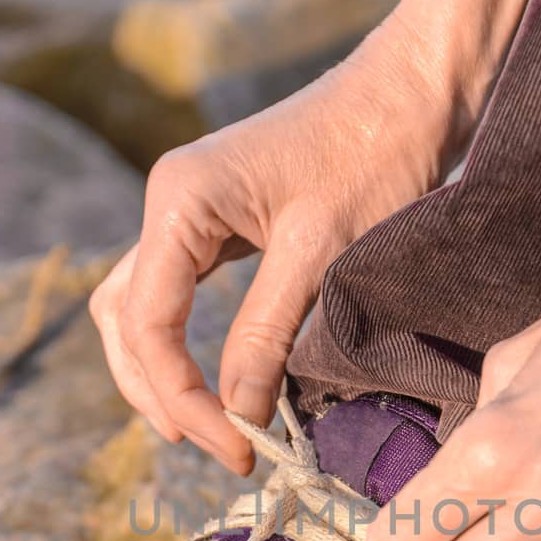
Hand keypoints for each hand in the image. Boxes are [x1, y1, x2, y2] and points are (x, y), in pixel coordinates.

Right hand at [91, 0, 535, 473]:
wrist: (413, 91)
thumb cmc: (375, 155)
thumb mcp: (322, 255)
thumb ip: (267, 336)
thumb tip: (238, 416)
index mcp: (180, 201)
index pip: (149, 324)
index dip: (183, 398)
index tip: (234, 448)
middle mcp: (169, 203)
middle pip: (126, 321)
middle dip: (163, 393)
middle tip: (222, 449)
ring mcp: (189, 212)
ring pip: (141, 310)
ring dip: (162, 375)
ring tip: (209, 430)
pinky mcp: (218, 222)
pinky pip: (177, 295)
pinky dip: (186, 345)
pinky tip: (217, 384)